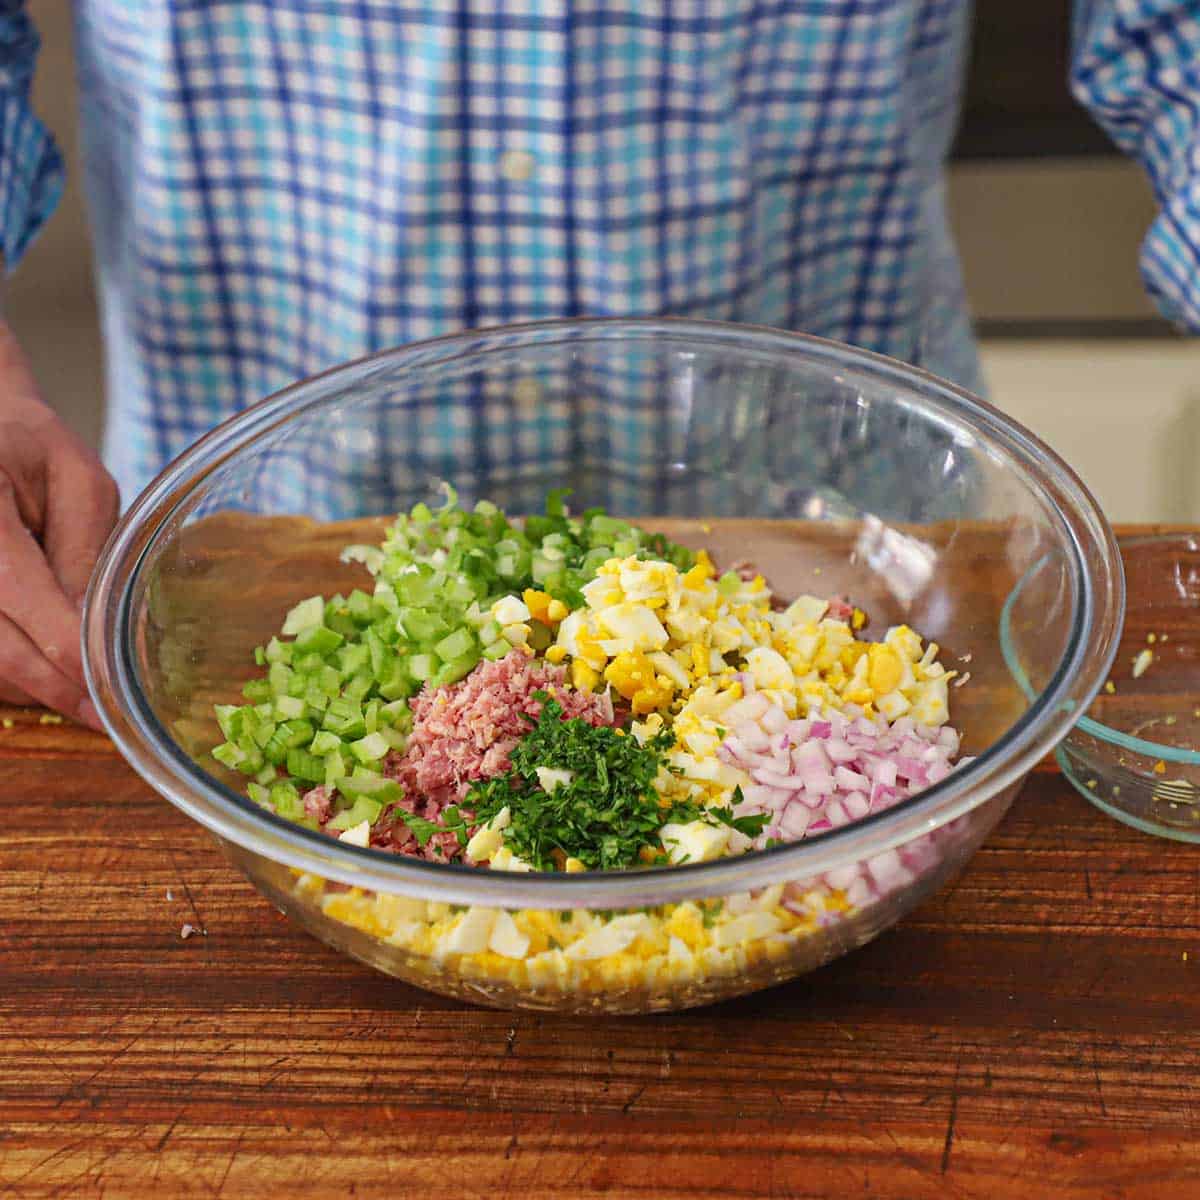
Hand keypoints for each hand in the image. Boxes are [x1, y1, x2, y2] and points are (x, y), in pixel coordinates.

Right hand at [0, 320, 117, 727]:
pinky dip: (6, 672)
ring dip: (28, 685)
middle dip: (51, 684)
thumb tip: (95, 628)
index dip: (63, 647)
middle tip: (103, 713)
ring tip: (81, 695)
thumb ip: (86, 550)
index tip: (107, 685)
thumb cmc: (31, 450)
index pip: (14, 590)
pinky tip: (45, 674)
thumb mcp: (80, 483)